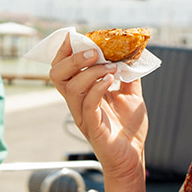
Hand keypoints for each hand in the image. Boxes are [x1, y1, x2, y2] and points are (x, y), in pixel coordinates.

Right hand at [49, 34, 147, 183]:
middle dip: (73, 58)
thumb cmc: (128, 128)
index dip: (64, 50)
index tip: (76, 35)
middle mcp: (77, 102)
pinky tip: (111, 81)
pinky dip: (98, 88)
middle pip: (57, 75)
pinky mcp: (92, 127)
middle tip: (95, 51)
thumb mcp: (130, 94)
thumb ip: (128, 74)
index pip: (62, 67)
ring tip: (111, 67)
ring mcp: (82, 115)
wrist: (134, 156)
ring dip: (90, 72)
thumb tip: (133, 52)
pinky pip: (88, 105)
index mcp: (82, 92)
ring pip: (71, 88)